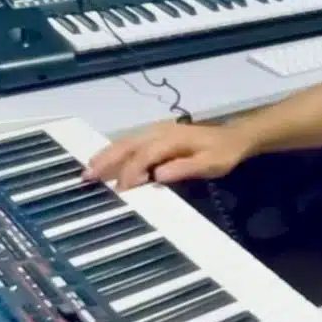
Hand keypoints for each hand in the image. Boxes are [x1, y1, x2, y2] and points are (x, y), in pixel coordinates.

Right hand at [83, 121, 253, 190]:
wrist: (234, 137)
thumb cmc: (223, 153)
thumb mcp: (210, 164)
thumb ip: (184, 169)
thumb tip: (157, 176)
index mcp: (172, 139)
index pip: (145, 156)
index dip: (131, 172)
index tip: (120, 190)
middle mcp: (160, 131)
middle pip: (128, 145)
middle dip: (107, 160)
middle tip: (87, 176)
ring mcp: (157, 131)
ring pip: (126, 142)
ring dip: (107, 154)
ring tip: (88, 169)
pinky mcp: (157, 135)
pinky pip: (132, 142)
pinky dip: (116, 151)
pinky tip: (106, 160)